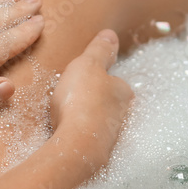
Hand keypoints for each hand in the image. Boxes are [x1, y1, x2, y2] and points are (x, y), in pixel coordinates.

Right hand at [49, 30, 133, 169]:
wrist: (75, 146)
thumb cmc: (82, 100)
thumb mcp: (88, 64)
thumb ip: (99, 50)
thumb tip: (111, 35)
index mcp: (123, 91)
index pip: (115, 81)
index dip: (98, 78)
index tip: (83, 78)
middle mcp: (123, 114)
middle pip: (108, 102)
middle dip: (93, 100)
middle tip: (72, 96)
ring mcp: (111, 136)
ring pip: (98, 121)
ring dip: (84, 118)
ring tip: (65, 116)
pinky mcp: (97, 153)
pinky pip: (87, 138)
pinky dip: (78, 135)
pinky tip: (64, 133)